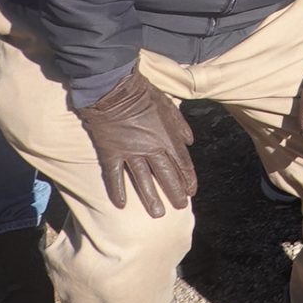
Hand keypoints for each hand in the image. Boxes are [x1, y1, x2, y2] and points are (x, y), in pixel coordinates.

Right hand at [74, 70, 197, 216]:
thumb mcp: (168, 105)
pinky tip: (121, 205)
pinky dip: (117, 191)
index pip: (182, 163)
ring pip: (143, 181)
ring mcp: (130, 152)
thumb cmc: (143, 93)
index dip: (188, 179)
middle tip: (180, 207)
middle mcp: (151, 148)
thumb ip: (179, 125)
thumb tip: (189, 142)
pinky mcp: (110, 153)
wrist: (113, 88)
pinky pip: (114, 177)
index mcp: (167, 137)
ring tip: (157, 214)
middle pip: (167, 176)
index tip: (192, 192)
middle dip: (175, 193)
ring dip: (151, 198)